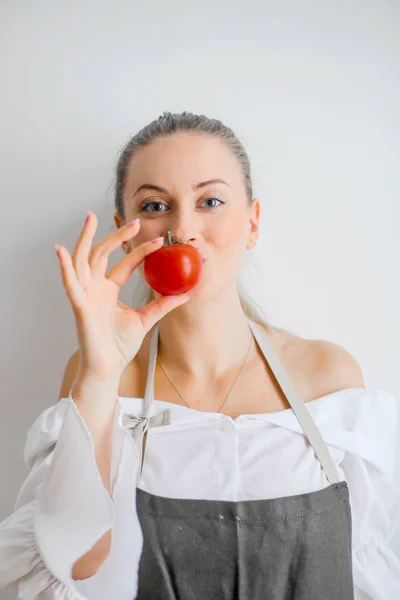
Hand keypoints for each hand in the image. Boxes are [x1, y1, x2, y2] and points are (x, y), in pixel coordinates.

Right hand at [55, 212, 188, 379]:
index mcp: (108, 290)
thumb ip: (162, 305)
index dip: (139, 250)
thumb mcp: (145, 320)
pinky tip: (60, 251)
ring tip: (90, 218)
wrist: (109, 369)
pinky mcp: (80, 306)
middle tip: (135, 221)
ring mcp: (86, 295)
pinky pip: (70, 285)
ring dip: (85, 239)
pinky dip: (64, 267)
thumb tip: (185, 294)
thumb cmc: (119, 346)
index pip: (124, 263)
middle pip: (102, 254)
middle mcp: (95, 288)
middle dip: (116, 236)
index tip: (158, 240)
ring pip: (83, 261)